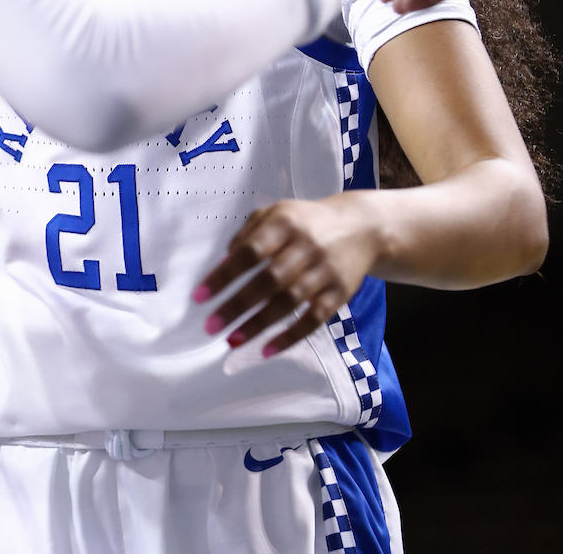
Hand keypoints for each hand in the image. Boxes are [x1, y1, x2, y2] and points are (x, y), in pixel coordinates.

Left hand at [191, 195, 378, 356]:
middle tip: (211, 325)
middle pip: (268, 280)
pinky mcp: (339, 293)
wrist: (362, 228)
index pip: (250, 252)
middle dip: (237, 305)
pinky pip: (314, 319)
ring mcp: (324, 271)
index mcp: (285, 223)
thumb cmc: (307, 222)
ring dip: (259, 325)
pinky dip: (291, 336)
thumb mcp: (277, 213)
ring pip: (289, 302)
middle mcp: (305, 246)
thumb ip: (248, 233)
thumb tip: (223, 262)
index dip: (224, 274)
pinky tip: (267, 349)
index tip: (200, 296)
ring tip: (232, 341)